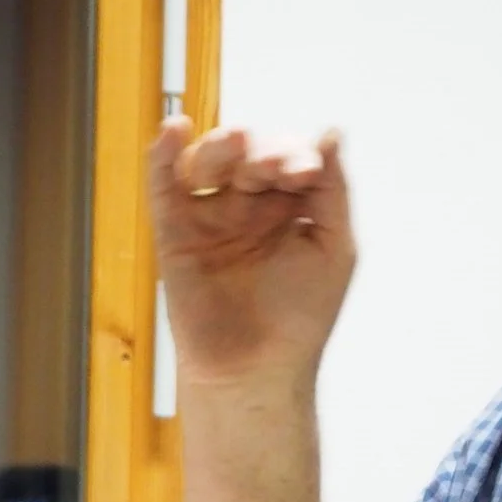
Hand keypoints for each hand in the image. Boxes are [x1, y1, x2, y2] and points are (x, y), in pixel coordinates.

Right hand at [149, 117, 354, 385]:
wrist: (257, 370)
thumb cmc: (300, 317)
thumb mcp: (334, 247)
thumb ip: (334, 190)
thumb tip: (332, 133)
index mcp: (291, 205)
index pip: (291, 158)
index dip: (296, 155)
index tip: (305, 172)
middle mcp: (250, 204)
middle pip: (250, 153)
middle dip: (264, 153)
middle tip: (274, 169)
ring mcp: (211, 215)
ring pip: (210, 161)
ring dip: (222, 146)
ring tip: (234, 143)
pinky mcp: (175, 232)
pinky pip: (166, 186)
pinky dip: (166, 155)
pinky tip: (175, 130)